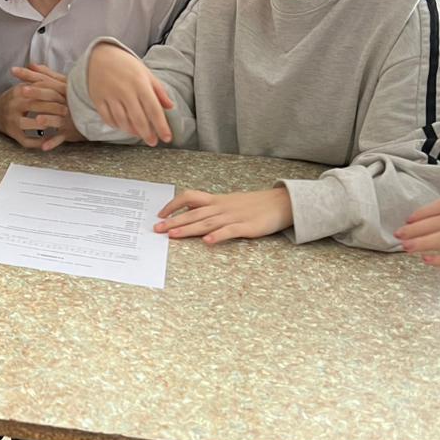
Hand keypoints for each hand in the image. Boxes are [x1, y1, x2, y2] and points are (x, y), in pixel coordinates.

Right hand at [0, 65, 81, 150]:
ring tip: (59, 124)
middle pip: (34, 106)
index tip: (66, 96)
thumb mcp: (23, 86)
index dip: (52, 93)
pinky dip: (38, 142)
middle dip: (52, 108)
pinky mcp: (13, 134)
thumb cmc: (15, 98)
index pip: (37, 91)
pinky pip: (26, 140)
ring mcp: (12, 121)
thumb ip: (37, 78)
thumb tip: (48, 69)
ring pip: (28, 124)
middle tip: (66, 111)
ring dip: (44, 124)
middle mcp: (13, 106)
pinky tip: (49, 142)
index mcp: (18, 92)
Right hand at [83, 42, 174, 144]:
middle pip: (138, 119)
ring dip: (132, 131)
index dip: (161, 126)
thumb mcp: (146, 73)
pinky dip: (116, 126)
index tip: (167, 138)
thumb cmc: (126, 65)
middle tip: (152, 142)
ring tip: (139, 135)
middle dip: (147, 134)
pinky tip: (123, 127)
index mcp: (140, 84)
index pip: (154, 109)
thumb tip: (170, 107)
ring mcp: (110, 96)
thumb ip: (159, 90)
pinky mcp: (98, 99)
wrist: (100, 56)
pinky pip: (108, 118)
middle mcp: (126, 91)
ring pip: (123, 121)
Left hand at [155, 188, 293, 244]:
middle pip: (194, 213)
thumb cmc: (254, 204)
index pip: (190, 198)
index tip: (160, 214)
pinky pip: (230, 231)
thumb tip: (191, 213)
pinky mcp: (248, 227)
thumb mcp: (229, 202)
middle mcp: (222, 207)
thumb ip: (211, 208)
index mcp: (217, 201)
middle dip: (174, 221)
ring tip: (173, 235)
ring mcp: (234, 217)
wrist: (282, 203)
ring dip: (189, 229)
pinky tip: (208, 242)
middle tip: (157, 229)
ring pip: (207, 222)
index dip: (174, 205)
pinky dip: (218, 236)